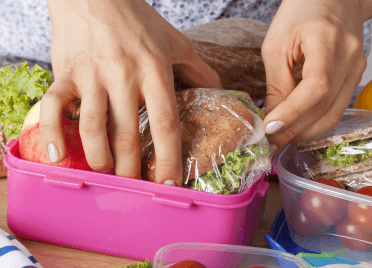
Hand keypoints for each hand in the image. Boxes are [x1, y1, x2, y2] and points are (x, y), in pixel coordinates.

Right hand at [41, 0, 221, 184]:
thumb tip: (221, 91)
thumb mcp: (176, 42)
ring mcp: (91, 75)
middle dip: (131, 168)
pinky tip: (59, 155)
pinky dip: (52, 133)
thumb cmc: (137, 20)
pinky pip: (54, 106)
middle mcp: (123, 76)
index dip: (168, 157)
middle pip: (128, 134)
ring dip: (100, 158)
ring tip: (107, 173)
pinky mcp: (65, 73)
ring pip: (93, 128)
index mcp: (154, 70)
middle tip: (135, 186)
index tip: (169, 184)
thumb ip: (200, 69)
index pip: (165, 123)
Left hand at [261, 0, 367, 150]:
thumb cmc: (299, 14)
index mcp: (327, 40)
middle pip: (325, 106)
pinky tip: (297, 125)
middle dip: (295, 129)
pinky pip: (336, 106)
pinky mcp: (354, 75)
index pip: (316, 86)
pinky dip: (315, 120)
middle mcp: (350, 56)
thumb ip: (276, 82)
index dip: (292, 112)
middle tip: (271, 141)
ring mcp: (357, 67)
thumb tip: (272, 118)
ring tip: (281, 137)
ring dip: (305, 130)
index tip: (270, 128)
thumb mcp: (277, 44)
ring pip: (333, 112)